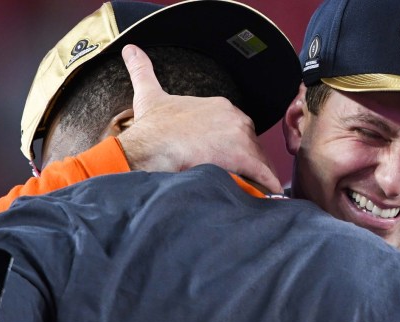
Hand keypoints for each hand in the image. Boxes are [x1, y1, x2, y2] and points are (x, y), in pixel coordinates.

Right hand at [117, 44, 282, 193]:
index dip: (236, 145)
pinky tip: (268, 193)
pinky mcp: (241, 157)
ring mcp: (240, 137)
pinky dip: (267, 184)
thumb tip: (130, 49)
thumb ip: (143, 70)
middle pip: (251, 143)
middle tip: (242, 176)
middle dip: (248, 159)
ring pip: (257, 159)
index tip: (230, 156)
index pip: (239, 128)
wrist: (149, 147)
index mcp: (221, 106)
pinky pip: (262, 173)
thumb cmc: (150, 127)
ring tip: (251, 188)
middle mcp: (235, 118)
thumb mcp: (149, 94)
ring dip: (256, 174)